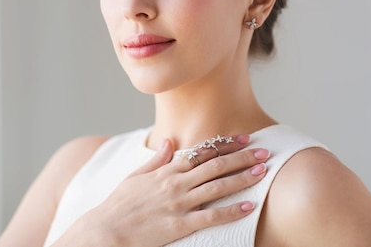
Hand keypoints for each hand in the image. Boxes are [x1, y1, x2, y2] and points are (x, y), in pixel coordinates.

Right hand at [54, 134, 269, 246]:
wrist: (105, 230)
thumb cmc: (119, 205)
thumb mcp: (135, 176)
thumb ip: (156, 160)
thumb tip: (168, 142)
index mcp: (166, 170)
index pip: (202, 152)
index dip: (225, 144)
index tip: (244, 138)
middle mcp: (175, 183)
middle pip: (215, 165)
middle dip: (242, 157)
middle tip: (265, 151)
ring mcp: (179, 203)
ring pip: (217, 186)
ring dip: (242, 177)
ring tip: (262, 172)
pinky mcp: (180, 225)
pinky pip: (211, 216)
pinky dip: (232, 210)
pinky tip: (249, 206)